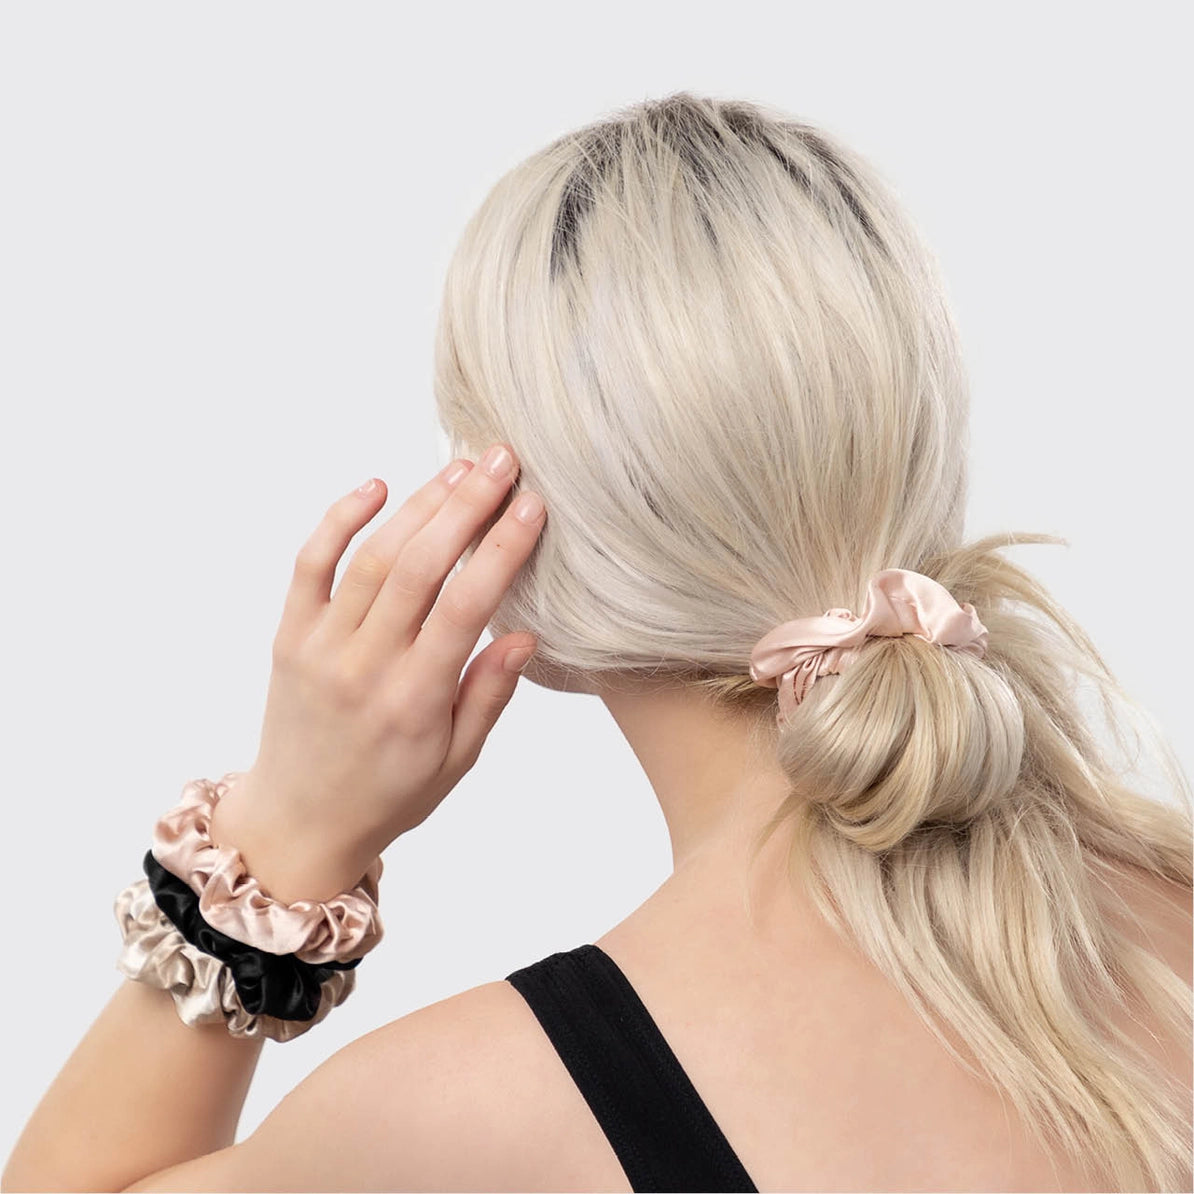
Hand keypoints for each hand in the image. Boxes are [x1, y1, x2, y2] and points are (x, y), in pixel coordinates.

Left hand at [208, 443, 545, 902]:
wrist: (298, 821)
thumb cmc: (389, 794)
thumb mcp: (456, 762)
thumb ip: (488, 696)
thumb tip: (524, 634)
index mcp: (415, 701)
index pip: (465, 607)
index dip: (501, 550)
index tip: (532, 506)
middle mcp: (365, 666)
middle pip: (418, 566)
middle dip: (465, 506)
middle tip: (501, 460)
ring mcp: (320, 645)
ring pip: (373, 557)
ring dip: (419, 506)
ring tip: (461, 468)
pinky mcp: (289, 635)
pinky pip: (310, 564)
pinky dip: (339, 520)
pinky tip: (377, 486)